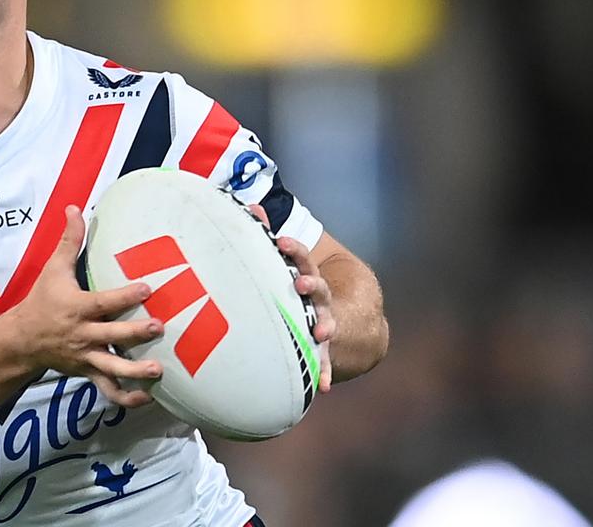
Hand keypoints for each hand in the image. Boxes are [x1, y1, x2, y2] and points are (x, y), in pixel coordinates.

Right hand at [9, 205, 164, 407]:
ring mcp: (86, 357)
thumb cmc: (42, 300)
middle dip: (135, 333)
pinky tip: (146, 397)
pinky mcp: (88, 373)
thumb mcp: (53, 268)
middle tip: (159, 327)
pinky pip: (107, 390)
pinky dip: (126, 397)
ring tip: (157, 370)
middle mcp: (82, 334)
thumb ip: (70, 241)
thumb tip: (76, 208)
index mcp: (76, 308)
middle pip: (111, 335)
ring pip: (112, 368)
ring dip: (135, 370)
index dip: (124, 296)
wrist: (22, 340)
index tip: (147, 288)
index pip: (102, 302)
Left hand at [248, 205, 335, 392]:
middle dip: (310, 285)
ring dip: (325, 326)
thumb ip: (267, 235)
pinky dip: (325, 373)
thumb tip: (250, 206)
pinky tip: (324, 386)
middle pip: (317, 288)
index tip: (281, 242)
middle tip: (300, 283)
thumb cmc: (295, 282)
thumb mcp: (285, 262)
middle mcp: (318, 297)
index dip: (293, 249)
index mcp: (306, 274)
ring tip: (322, 334)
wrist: (342, 313)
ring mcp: (324, 321)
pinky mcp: (322, 347)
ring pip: (326, 322)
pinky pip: (324, 361)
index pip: (301, 257)